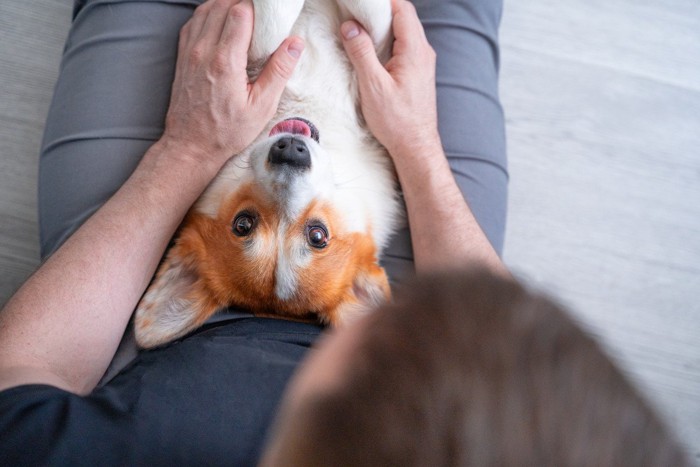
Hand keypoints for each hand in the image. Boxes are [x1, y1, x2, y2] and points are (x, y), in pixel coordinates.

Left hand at [163, 0, 304, 169]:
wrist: (190, 145)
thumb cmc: (226, 131)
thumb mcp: (261, 107)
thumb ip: (279, 72)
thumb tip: (295, 44)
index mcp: (225, 62)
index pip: (240, 13)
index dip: (257, 8)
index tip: (270, 17)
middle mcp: (204, 51)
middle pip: (223, 5)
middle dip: (244, 4)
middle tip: (261, 17)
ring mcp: (190, 52)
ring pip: (206, 9)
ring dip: (226, 6)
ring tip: (245, 18)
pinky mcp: (183, 56)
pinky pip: (194, 22)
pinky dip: (209, 15)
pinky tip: (223, 25)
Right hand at [340, 0, 438, 157]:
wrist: (416, 147)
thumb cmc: (397, 121)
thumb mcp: (373, 86)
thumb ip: (361, 53)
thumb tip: (350, 26)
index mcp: (415, 51)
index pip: (402, 9)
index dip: (382, 2)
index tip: (361, 4)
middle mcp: (423, 53)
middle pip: (403, 18)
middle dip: (379, 12)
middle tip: (355, 14)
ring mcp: (422, 63)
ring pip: (403, 33)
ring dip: (382, 28)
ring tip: (359, 30)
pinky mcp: (417, 74)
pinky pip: (403, 48)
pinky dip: (387, 43)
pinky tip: (371, 52)